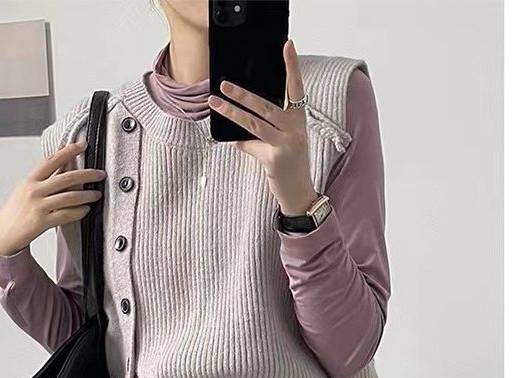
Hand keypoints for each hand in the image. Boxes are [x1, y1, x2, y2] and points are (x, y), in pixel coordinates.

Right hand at [0, 142, 106, 255]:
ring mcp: (38, 206)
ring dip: (87, 195)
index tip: (82, 145)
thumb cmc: (16, 211)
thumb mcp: (26, 189)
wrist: (3, 233)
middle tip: (100, 174)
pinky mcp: (42, 222)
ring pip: (69, 197)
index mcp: (30, 179)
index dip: (68, 151)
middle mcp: (34, 190)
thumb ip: (44, 179)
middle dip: (87, 174)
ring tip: (96, 194)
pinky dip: (79, 211)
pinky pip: (66, 215)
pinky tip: (86, 209)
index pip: (52, 160)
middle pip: (66, 177)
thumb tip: (64, 167)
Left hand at [208, 38, 316, 215]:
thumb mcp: (285, 141)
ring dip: (232, 112)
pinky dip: (241, 144)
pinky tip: (237, 143)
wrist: (299, 193)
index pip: (296, 87)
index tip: (287, 45)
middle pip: (266, 104)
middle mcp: (295, 128)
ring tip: (215, 102)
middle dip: (243, 94)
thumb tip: (241, 121)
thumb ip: (268, 127)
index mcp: (299, 119)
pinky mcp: (274, 158)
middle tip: (225, 84)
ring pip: (253, 122)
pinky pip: (250, 145)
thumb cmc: (291, 166)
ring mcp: (286, 143)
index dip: (292, 66)